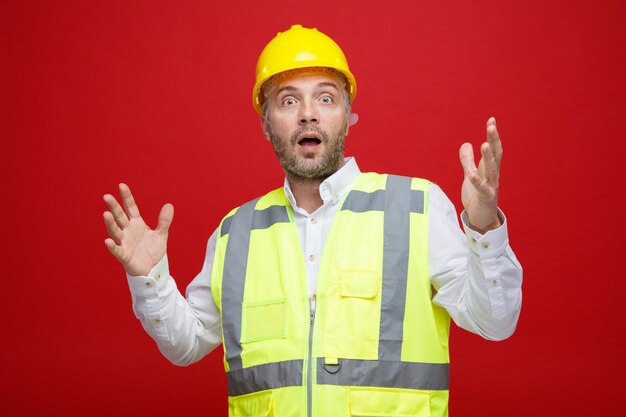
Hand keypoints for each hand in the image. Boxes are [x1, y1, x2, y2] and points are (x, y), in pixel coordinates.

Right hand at [102, 183, 172, 275]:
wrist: (153, 269)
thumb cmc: (153, 251)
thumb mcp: (161, 234)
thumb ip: (164, 221)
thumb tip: (169, 205)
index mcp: (136, 224)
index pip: (130, 208)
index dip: (127, 197)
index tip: (121, 185)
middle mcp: (128, 231)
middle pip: (120, 217)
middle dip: (114, 207)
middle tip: (107, 196)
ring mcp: (125, 243)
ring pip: (116, 231)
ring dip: (110, 224)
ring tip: (106, 214)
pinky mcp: (124, 255)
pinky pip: (117, 250)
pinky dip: (112, 246)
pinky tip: (108, 240)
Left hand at [459, 117, 501, 232]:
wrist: (481, 219)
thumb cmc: (477, 196)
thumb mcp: (470, 175)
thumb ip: (467, 160)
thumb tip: (466, 144)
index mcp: (489, 169)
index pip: (493, 149)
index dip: (492, 135)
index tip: (492, 120)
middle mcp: (493, 176)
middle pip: (495, 155)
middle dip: (493, 140)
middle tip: (491, 126)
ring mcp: (491, 187)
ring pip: (491, 170)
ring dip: (488, 157)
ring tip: (484, 145)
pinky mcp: (486, 198)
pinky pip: (482, 189)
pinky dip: (477, 181)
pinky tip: (472, 174)